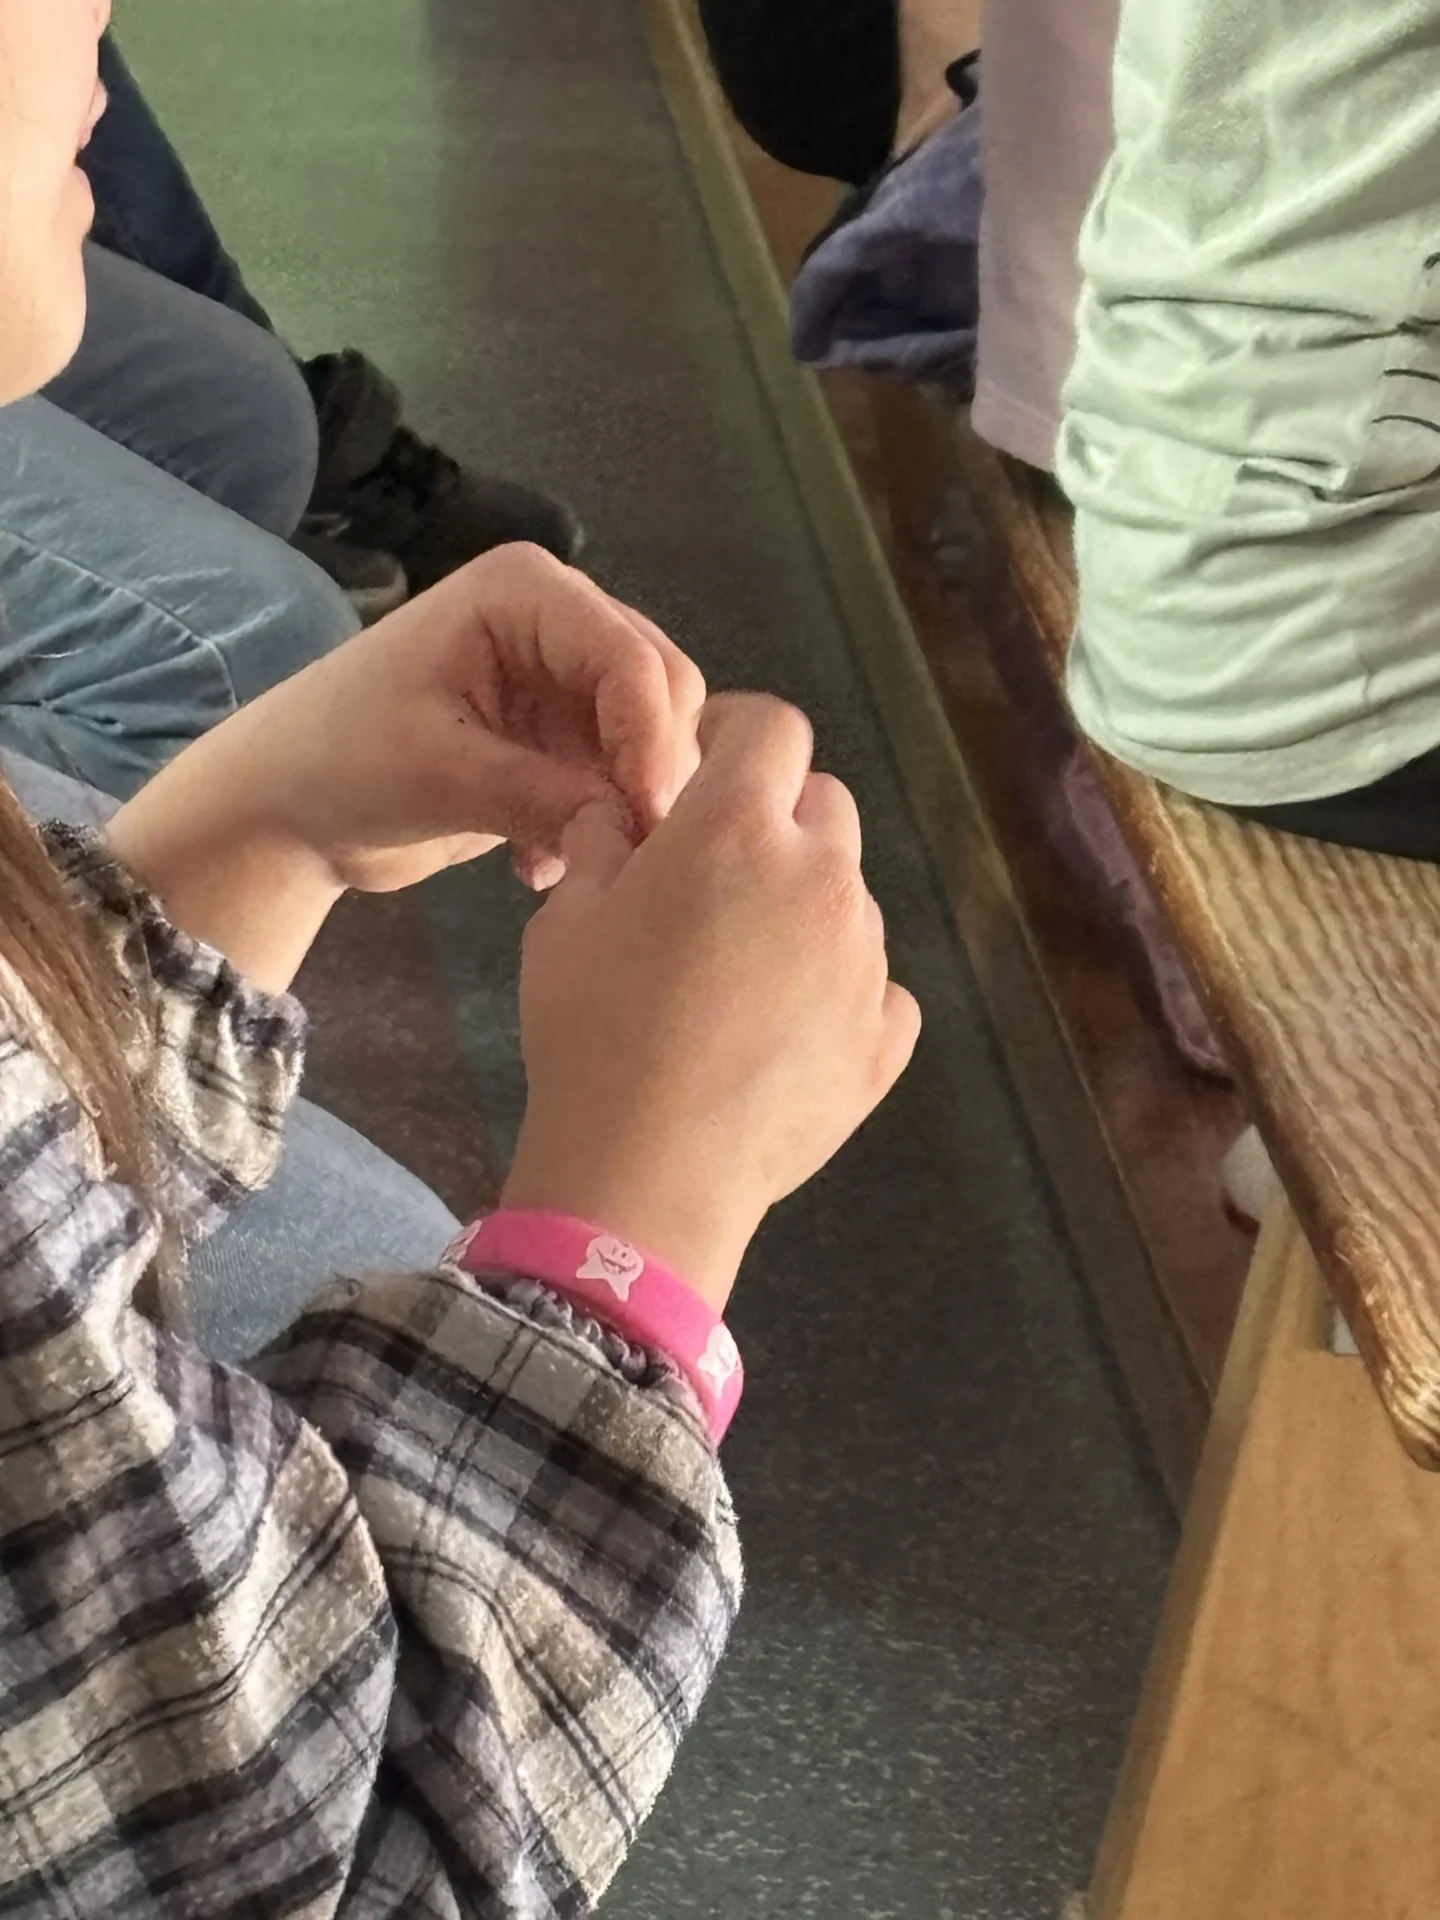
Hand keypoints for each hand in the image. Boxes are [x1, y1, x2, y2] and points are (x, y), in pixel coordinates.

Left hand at [211, 542, 706, 892]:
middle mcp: (563, 619)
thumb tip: (633, 824)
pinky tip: (538, 866)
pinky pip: (620, 777)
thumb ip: (544, 794)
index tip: (648, 823)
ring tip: (571, 862)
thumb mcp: (441, 775)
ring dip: (624, 804)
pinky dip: (598, 823)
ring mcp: (566, 677)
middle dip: (652, 772)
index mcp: (528, 591)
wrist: (290, 808)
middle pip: (663, 690)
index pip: (631, 659)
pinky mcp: (563, 734)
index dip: (652, 742)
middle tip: (627, 854)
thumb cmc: (340, 761)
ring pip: (652, 739)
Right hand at [503, 694, 921, 1309]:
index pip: (774, 727)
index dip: (738, 733)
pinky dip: (840, 993)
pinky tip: (783, 1032)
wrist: (646, 1173)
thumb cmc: (592, 1032)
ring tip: (740, 973)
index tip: (706, 764)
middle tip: (717, 875)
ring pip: (849, 898)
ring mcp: (866, 959)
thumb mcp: (568, 920)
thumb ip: (601, 843)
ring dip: (804, 908)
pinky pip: (878, 988)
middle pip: (824, 805)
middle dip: (776, 820)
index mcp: (738, 828)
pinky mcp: (886, 1037)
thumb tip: (615, 815)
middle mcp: (822, 878)